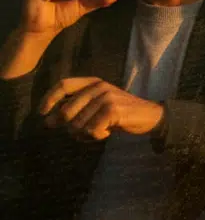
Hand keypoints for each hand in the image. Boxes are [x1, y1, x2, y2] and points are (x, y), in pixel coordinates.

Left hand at [40, 77, 163, 140]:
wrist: (149, 116)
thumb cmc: (118, 114)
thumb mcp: (97, 105)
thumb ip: (76, 108)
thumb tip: (48, 121)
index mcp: (93, 82)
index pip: (63, 85)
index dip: (48, 99)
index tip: (41, 113)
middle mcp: (98, 86)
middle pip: (65, 111)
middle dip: (67, 127)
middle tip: (78, 134)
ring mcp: (106, 97)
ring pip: (77, 124)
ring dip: (83, 135)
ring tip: (96, 133)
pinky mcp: (113, 110)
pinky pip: (91, 130)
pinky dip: (96, 137)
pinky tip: (106, 133)